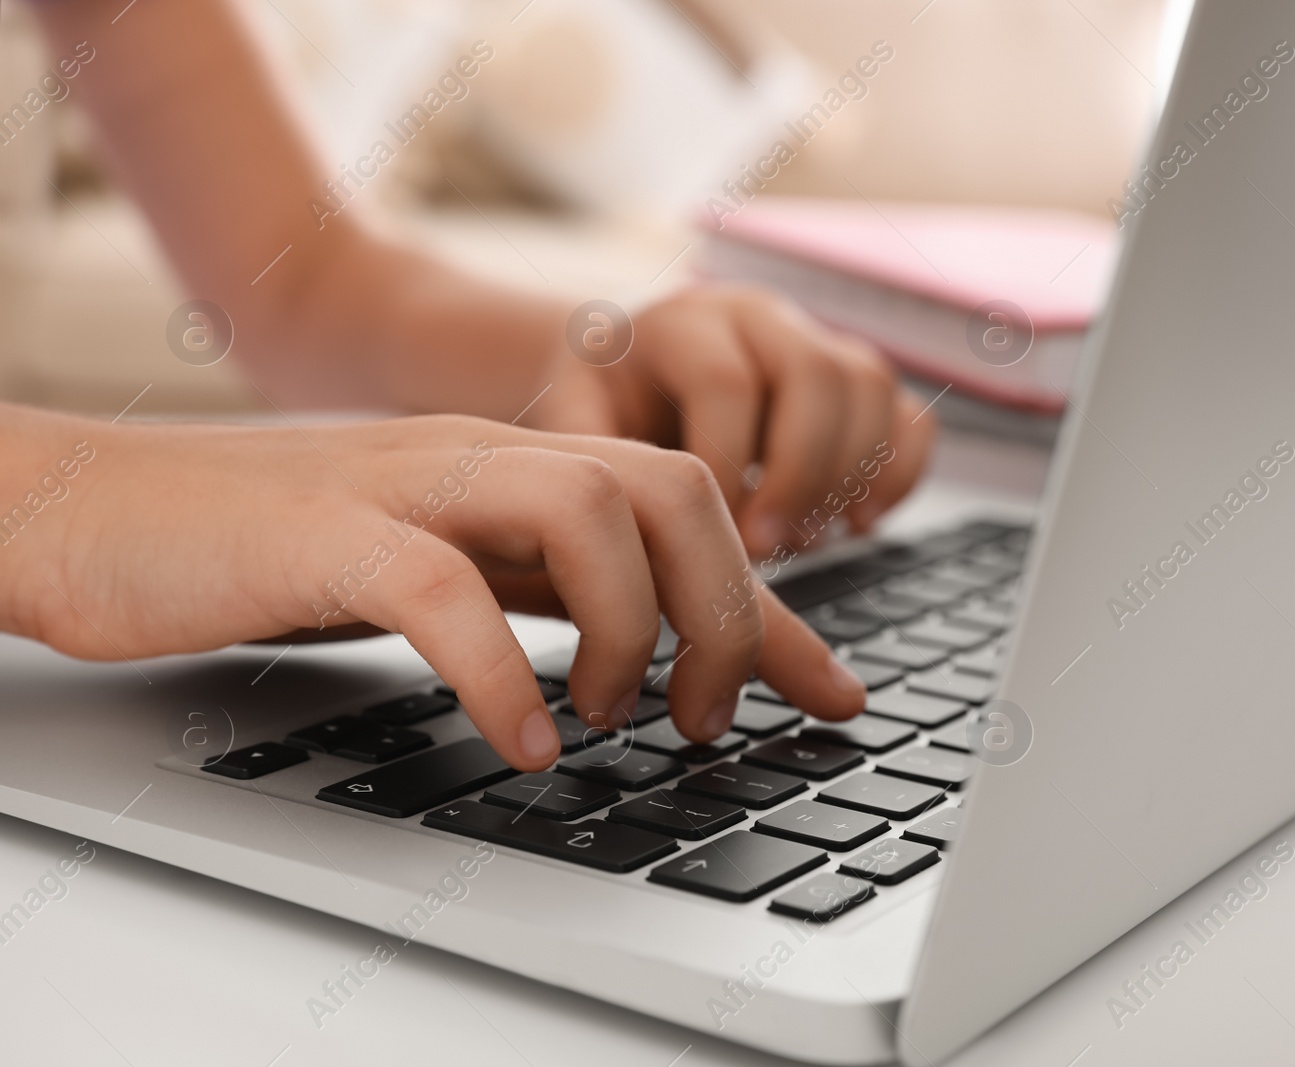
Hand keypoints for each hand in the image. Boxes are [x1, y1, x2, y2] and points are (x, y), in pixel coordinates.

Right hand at [0, 408, 865, 771]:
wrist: (97, 509)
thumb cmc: (274, 547)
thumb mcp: (448, 567)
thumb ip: (550, 595)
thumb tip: (655, 653)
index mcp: (521, 468)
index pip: (693, 515)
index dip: (781, 615)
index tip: (838, 696)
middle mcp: (485, 460)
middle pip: (674, 489)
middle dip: (727, 613)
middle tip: (700, 716)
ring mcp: (406, 484)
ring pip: (589, 507)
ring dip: (632, 631)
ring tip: (607, 716)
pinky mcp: (323, 533)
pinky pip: (444, 587)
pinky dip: (504, 672)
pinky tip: (522, 740)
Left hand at [538, 286, 937, 558]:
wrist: (627, 369)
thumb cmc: (599, 408)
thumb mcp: (571, 420)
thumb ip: (594, 462)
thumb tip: (627, 536)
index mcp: (683, 322)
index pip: (725, 382)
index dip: (726, 466)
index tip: (714, 535)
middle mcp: (758, 317)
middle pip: (816, 373)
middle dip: (800, 473)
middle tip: (770, 546)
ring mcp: (816, 340)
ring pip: (869, 385)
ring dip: (852, 474)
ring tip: (808, 540)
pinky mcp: (854, 382)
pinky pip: (909, 415)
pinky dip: (901, 474)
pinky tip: (859, 524)